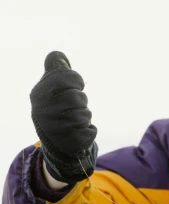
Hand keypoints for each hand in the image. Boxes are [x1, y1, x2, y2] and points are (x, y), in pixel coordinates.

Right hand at [30, 51, 97, 183]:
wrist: (56, 144)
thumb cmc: (56, 109)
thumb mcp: (50, 88)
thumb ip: (55, 71)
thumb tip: (58, 56)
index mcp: (39, 94)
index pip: (66, 77)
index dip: (76, 81)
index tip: (75, 86)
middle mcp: (44, 111)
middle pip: (78, 97)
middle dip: (81, 101)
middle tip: (74, 107)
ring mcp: (56, 129)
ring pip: (86, 114)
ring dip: (85, 117)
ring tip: (75, 121)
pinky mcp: (70, 144)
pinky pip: (91, 131)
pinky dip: (90, 131)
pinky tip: (80, 133)